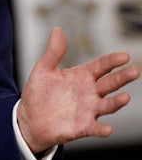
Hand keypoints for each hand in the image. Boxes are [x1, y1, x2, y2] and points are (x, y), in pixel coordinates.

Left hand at [17, 27, 139, 153]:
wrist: (30, 119)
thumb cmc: (38, 93)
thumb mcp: (43, 70)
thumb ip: (53, 52)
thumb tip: (57, 30)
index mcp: (81, 76)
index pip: (101, 66)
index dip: (112, 61)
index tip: (124, 56)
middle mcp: (89, 92)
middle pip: (110, 83)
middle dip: (122, 78)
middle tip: (134, 71)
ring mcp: (88, 110)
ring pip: (107, 105)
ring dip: (117, 102)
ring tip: (125, 97)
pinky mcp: (82, 127)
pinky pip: (95, 128)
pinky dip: (101, 129)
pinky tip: (106, 129)